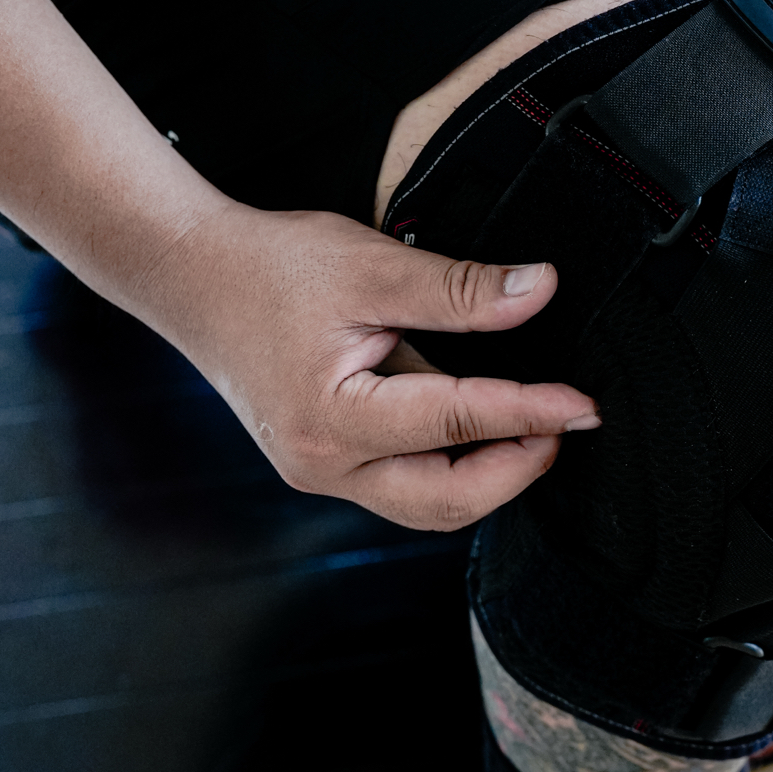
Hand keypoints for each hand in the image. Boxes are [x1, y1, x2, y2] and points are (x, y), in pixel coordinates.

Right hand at [143, 203, 598, 531]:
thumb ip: (459, 288)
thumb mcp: (372, 264)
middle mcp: (324, 464)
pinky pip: (403, 488)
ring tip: (532, 428)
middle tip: (563, 424)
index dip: (530, 412)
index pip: (457, 421)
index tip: (582, 406)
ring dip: (487, 477)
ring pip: (427, 507)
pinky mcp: (326, 467)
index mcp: (334, 417)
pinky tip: (482, 430)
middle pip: (446, 501)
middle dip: (515, 470)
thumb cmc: (269, 265)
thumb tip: (539, 290)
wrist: (190, 276)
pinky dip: (450, 467)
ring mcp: (321, 474)